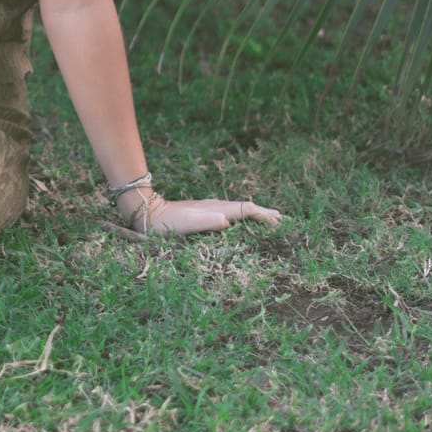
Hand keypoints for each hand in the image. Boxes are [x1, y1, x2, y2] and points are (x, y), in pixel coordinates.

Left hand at [120, 189, 280, 235]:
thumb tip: (227, 220)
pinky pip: (230, 213)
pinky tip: (240, 221)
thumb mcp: (188, 224)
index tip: (278, 223)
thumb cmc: (168, 223)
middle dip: (263, 213)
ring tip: (268, 218)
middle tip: (281, 219)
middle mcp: (216, 206)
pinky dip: (242, 216)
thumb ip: (207, 222)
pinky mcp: (204, 213)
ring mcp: (210, 208)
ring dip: (255, 214)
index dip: (263, 216)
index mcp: (217, 209)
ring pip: (239, 209)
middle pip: (246, 208)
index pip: (247, 210)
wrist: (149, 214)